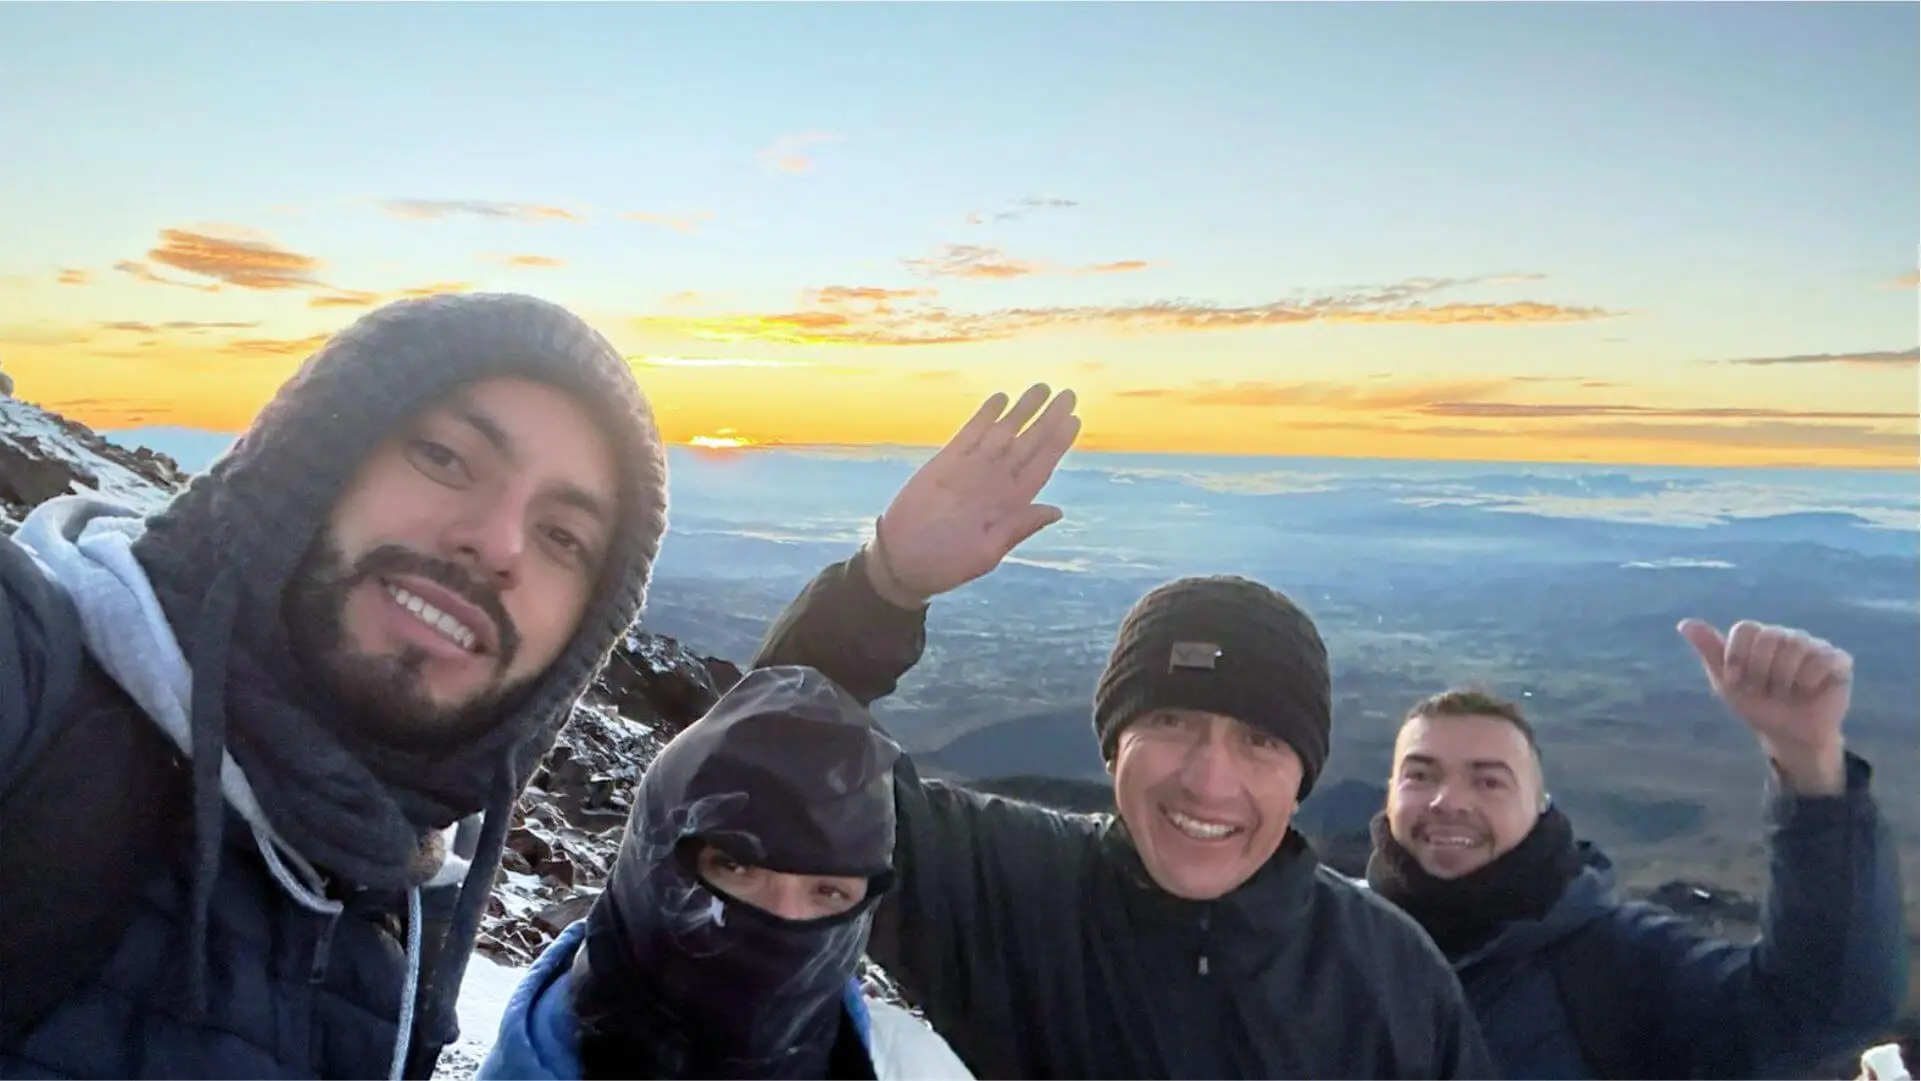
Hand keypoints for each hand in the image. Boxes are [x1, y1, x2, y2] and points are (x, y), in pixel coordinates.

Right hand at [865, 384, 1081, 606]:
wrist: (902, 562)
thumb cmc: (946, 565)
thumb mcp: (987, 553)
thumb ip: (1018, 527)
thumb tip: (1056, 511)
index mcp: (1011, 504)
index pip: (1041, 465)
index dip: (1058, 443)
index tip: (1074, 420)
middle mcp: (995, 482)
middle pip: (1028, 443)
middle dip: (1047, 418)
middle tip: (1067, 394)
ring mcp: (971, 470)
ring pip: (1003, 433)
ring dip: (1021, 411)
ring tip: (1041, 388)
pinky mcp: (945, 463)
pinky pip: (970, 434)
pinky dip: (985, 416)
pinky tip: (1000, 399)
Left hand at [1679, 618, 1851, 792]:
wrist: (1787, 735)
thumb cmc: (1757, 706)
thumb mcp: (1726, 683)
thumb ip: (1709, 651)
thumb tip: (1684, 624)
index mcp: (1758, 637)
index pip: (1746, 629)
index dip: (1738, 657)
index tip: (1739, 682)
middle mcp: (1786, 636)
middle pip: (1770, 636)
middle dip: (1760, 671)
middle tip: (1764, 690)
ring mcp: (1813, 645)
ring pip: (1796, 646)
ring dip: (1784, 679)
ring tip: (1786, 693)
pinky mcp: (1837, 660)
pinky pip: (1823, 660)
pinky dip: (1810, 681)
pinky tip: (1809, 692)